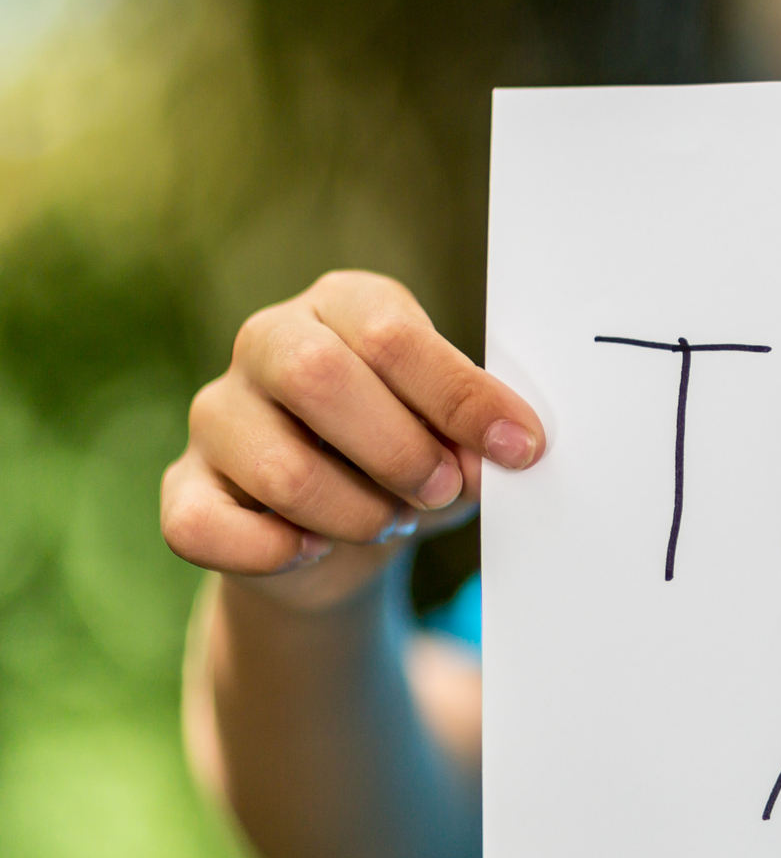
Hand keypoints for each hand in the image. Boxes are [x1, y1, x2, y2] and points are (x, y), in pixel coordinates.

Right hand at [162, 271, 544, 603]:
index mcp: (345, 305)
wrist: (342, 537)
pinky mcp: (183, 486)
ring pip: (280, 470)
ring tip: (388, 519)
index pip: (391, 334)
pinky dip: (276, 552)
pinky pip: (207, 528)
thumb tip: (485, 457)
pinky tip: (313, 548)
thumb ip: (472, 442)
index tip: (520, 448)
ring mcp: (216, 412)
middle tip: (440, 489)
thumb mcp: (459, 444)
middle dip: (398, 452)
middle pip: (318, 378)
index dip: (460, 397)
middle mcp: (268, 341)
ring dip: (356, 514)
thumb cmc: (412, 461)